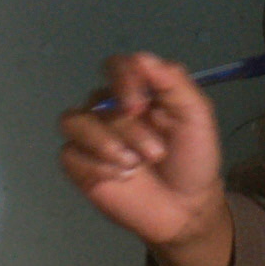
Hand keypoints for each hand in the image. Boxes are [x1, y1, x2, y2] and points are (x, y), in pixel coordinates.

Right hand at [56, 55, 237, 265]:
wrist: (186, 208)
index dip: (123, 79)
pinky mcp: (79, 165)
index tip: (140, 106)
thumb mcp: (195, 115)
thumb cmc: (193, 158)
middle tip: (155, 153)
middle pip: (98, 98)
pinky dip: (94, 165)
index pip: (115, 66)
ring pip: (74, 121)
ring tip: (134, 166)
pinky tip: (120, 178)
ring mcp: (91, 136)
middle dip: (128, 128)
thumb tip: (141, 57)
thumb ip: (173, 82)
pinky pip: (69, 153)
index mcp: (137, 91)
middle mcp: (110, 108)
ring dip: (106, 143)